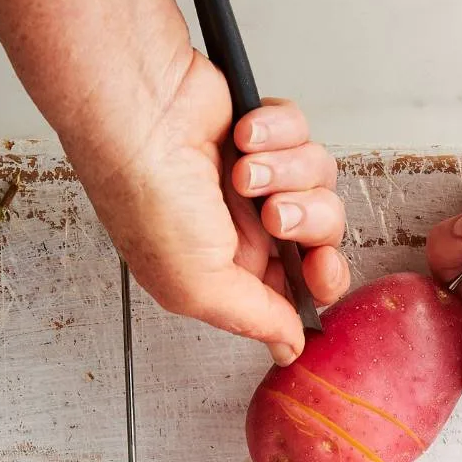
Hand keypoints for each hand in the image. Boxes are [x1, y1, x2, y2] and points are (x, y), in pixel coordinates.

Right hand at [72, 53, 348, 365]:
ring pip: (318, 183)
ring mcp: (257, 177)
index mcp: (231, 272)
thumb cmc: (148, 197)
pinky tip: (242, 136)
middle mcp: (246, 227)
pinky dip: (277, 134)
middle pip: (323, 235)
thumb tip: (288, 348)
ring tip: (244, 171)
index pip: (302, 289)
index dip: (322, 279)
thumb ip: (252, 320)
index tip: (318, 266)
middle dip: (309, 222)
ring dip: (287, 174)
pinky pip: (302, 136)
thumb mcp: (196, 285)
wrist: (139, 113)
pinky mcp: (263, 132)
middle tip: (274, 214)